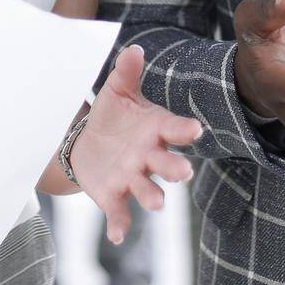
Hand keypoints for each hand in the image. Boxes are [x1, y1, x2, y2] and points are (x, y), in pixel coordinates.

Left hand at [71, 45, 202, 243]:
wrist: (88, 143)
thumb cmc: (112, 115)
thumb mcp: (117, 91)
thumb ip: (126, 73)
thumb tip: (133, 49)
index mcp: (155, 128)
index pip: (174, 128)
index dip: (184, 129)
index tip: (196, 129)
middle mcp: (149, 156)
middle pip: (166, 163)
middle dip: (175, 168)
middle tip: (184, 173)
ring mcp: (132, 177)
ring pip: (147, 189)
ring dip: (153, 196)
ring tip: (157, 204)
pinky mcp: (113, 195)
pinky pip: (119, 212)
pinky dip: (119, 224)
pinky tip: (116, 235)